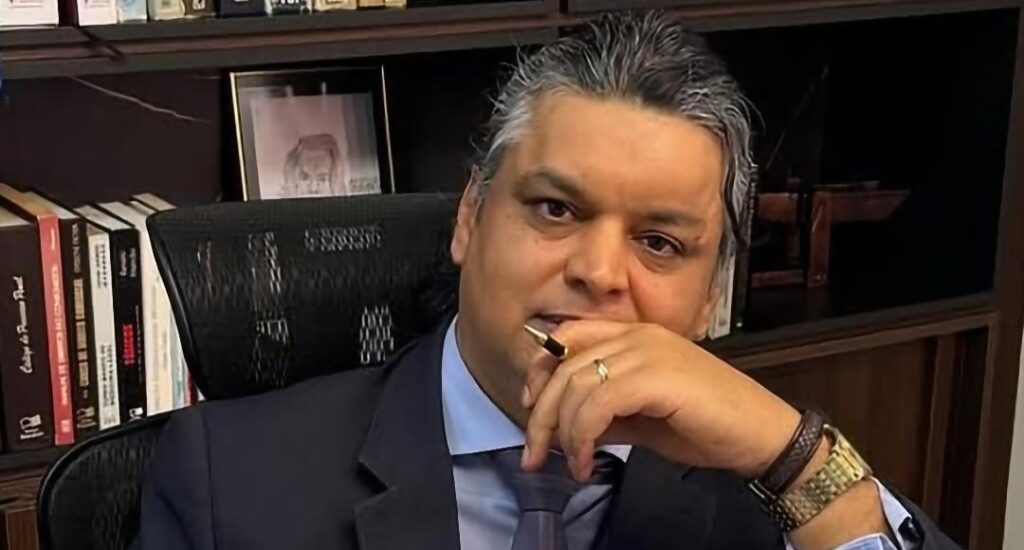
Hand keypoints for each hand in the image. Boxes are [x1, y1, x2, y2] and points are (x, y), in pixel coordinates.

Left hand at [521, 319, 800, 480]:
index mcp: (634, 336)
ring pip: (576, 386)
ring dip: (563, 433)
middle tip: (532, 455)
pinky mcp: (656, 376)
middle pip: (563, 366)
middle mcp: (637, 335)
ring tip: (572, 466)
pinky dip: (583, 437)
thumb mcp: (642, 418)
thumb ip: (604, 413)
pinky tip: (587, 462)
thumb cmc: (706, 426)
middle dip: (541, 415)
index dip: (540, 371)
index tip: (531, 409)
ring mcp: (647, 352)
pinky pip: (598, 403)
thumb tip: (564, 428)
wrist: (761, 434)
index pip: (567, 337)